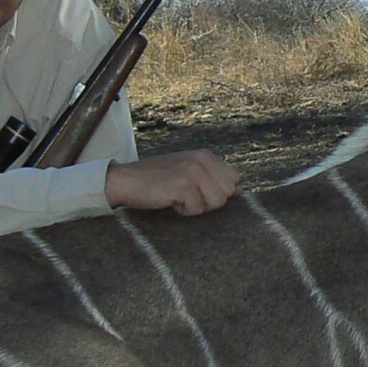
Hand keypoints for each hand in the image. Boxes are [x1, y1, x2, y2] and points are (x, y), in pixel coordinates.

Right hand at [104, 151, 239, 216]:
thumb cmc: (157, 179)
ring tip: (177, 196)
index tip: (196, 190)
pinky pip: (197, 209)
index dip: (217, 192)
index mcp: (205, 155)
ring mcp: (193, 171)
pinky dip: (183, 211)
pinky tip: (169, 200)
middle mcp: (202, 159)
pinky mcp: (183, 185)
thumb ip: (213, 178)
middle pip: (228, 194)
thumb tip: (241, 190)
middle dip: (209, 201)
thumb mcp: (188, 172)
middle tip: (185, 194)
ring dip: (196, 206)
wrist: (126, 180)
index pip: (235, 180)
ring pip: (217, 202)